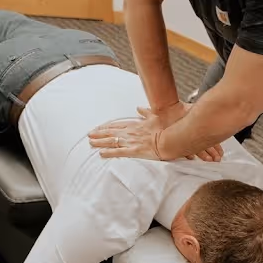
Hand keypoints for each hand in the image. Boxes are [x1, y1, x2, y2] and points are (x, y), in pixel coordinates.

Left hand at [89, 105, 223, 162]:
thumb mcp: (156, 116)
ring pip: (111, 141)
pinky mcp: (135, 150)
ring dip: (100, 142)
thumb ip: (146, 112)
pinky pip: (118, 152)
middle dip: (99, 133)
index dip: (107, 126)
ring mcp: (132, 141)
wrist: (173, 137)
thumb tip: (139, 107)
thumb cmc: (167, 127)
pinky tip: (101, 154)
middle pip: (111, 132)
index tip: (99, 128)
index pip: (118, 125)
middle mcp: (132, 132)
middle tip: (89, 135)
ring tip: (90, 143)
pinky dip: (109, 153)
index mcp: (136, 125)